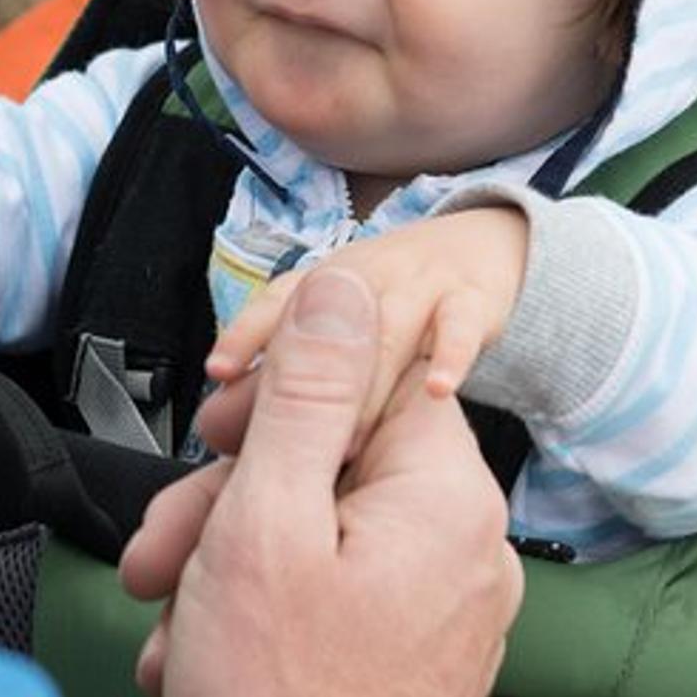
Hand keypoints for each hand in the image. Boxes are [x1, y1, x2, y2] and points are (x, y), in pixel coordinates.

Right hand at [119, 267, 523, 696]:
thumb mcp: (267, 524)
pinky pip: (335, 599)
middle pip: (333, 466)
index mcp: (445, 496)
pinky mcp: (415, 658)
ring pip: (320, 537)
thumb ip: (303, 395)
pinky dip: (263, 618)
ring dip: (228, 571)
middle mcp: (464, 546)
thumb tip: (340, 284)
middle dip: (229, 508)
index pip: (367, 382)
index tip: (214, 441)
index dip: (276, 403)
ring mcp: (444, 611)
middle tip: (156, 562)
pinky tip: (202, 661)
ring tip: (170, 634)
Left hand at [206, 207, 528, 430]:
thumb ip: (285, 372)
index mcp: (323, 281)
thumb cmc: (390, 306)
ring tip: (349, 447)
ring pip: (388, 334)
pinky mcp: (470, 300)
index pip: (277, 301)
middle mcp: (365, 276)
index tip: (220, 371)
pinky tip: (439, 392)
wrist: (476, 248)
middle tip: (287, 449)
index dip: (247, 334)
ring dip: (367, 390)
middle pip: (332, 326)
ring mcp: (417, 285)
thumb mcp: (338, 325)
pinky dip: (451, 357)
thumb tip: (221, 424)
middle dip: (309, 386)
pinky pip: (458, 327)